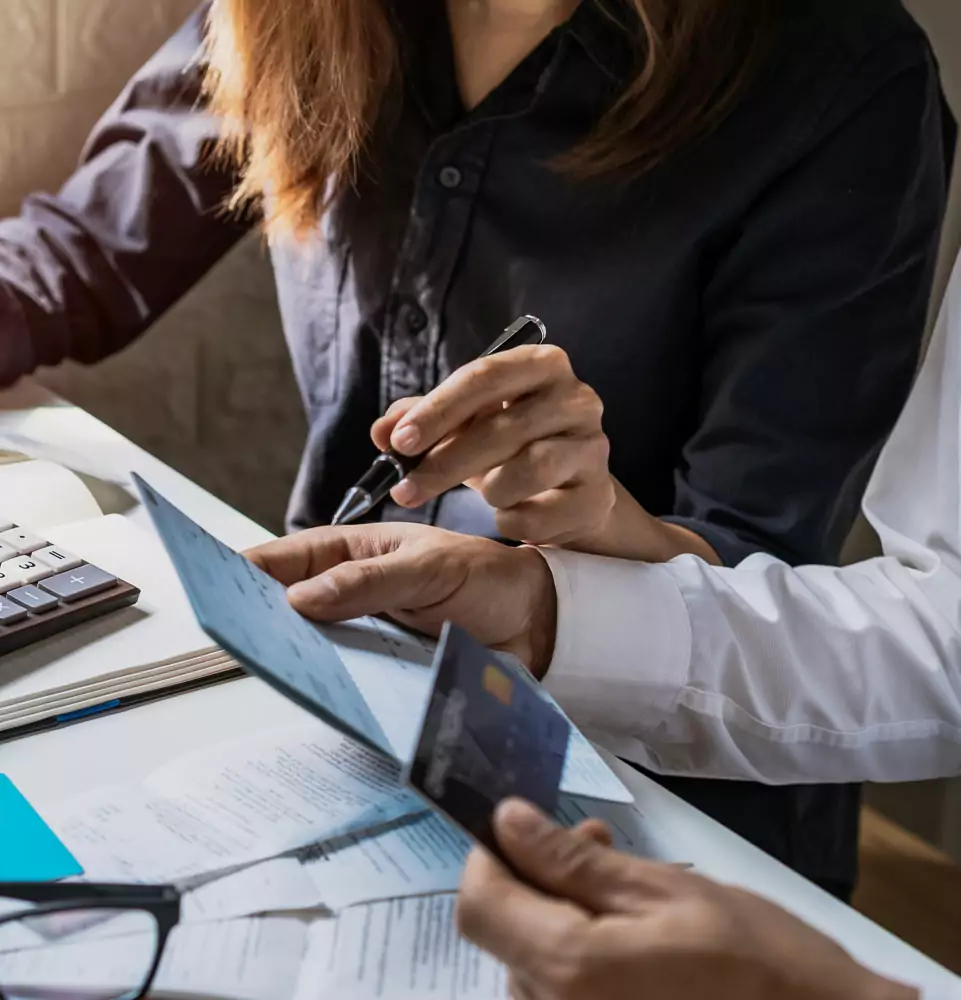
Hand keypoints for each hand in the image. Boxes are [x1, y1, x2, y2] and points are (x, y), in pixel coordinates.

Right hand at [247, 523, 557, 673]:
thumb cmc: (486, 579)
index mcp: (352, 553)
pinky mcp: (381, 672)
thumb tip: (299, 600)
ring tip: (271, 673)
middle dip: (258, 620)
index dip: (245, 569)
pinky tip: (321, 698)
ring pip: (312, 647)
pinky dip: (331, 687)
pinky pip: (345, 678)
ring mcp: (363, 635)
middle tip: (232, 639)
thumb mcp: (430, 569)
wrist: (536, 625)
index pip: (285, 559)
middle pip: (287, 608)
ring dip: (294, 658)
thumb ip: (368, 582)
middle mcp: (349, 594)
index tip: (210, 585)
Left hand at [372, 345, 615, 545]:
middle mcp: (577, 398)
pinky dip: (516, 520)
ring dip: (490, 490)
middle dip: (445, 463)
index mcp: (541, 365)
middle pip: (502, 427)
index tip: (398, 442)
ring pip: (529, 469)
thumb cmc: (512, 447)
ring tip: (481, 497)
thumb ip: (423, 420)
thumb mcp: (468, 424)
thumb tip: (381, 432)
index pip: (484, 376)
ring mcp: (593, 447)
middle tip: (404, 490)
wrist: (570, 490)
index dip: (438, 410)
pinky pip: (545, 513)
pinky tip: (508, 516)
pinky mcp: (599, 494)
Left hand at [458, 799, 917, 999]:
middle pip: (506, 931)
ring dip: (562, 913)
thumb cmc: (755, 958)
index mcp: (566, 971)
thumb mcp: (664, 891)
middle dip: (538, 878)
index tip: (530, 825)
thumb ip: (572, 861)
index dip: (491, 856)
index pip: (478, 904)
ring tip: (626, 884)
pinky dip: (581, 953)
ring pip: (534, 961)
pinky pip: (564, 992)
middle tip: (601, 841)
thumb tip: (505, 821)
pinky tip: (630, 934)